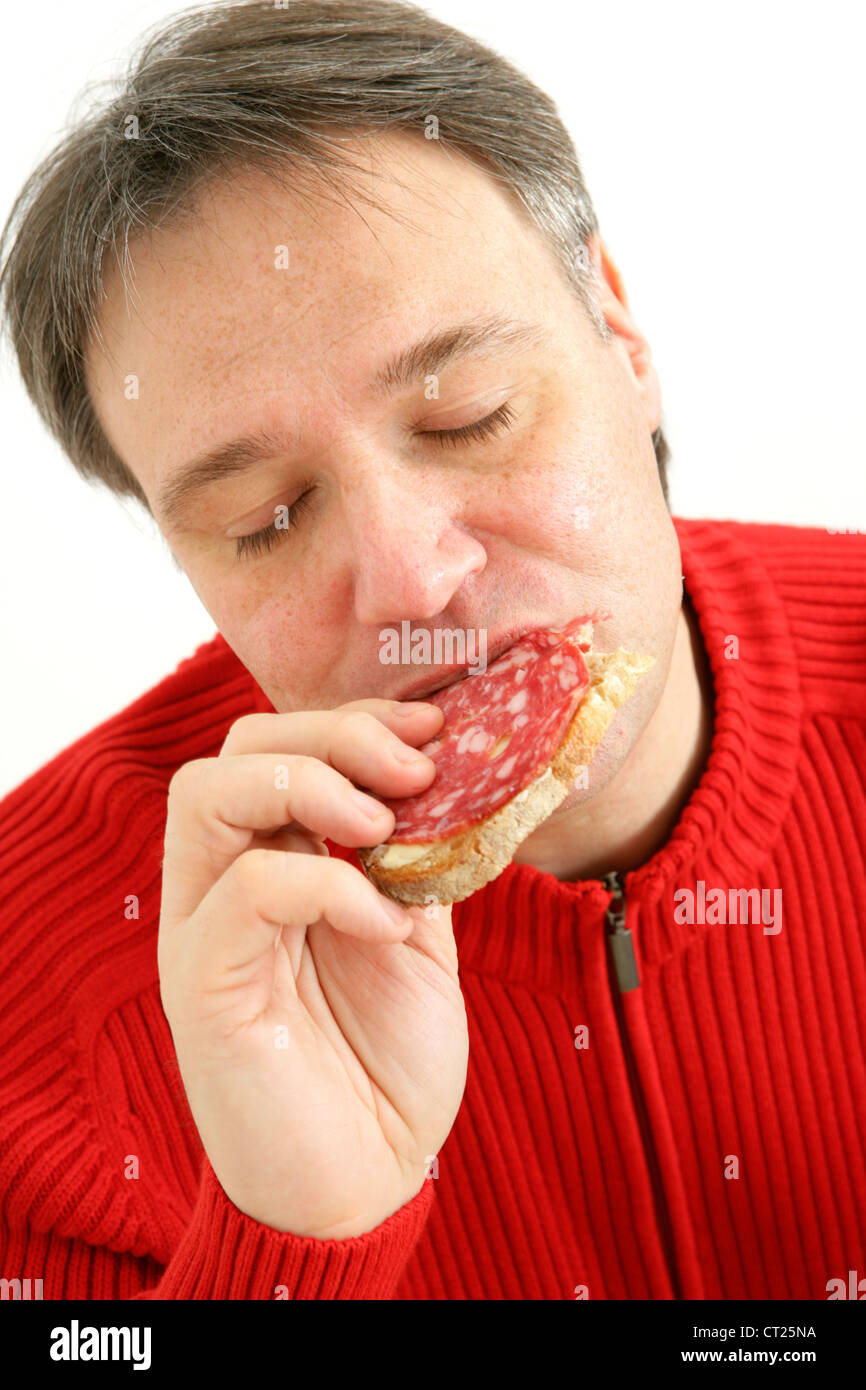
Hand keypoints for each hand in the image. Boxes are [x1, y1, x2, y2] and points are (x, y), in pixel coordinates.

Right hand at [157, 700, 468, 1237]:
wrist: (368, 1181)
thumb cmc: (386, 1065)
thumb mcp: (419, 939)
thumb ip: (416, 862)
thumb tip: (449, 782)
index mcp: (273, 866)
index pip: (279, 750)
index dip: (353, 722)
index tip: (433, 729)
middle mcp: (225, 886)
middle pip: (236, 752)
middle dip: (331, 736)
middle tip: (414, 769)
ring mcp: (206, 932)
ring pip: (207, 796)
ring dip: (307, 785)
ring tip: (383, 826)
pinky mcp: (205, 985)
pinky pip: (245, 892)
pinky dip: (326, 884)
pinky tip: (385, 922)